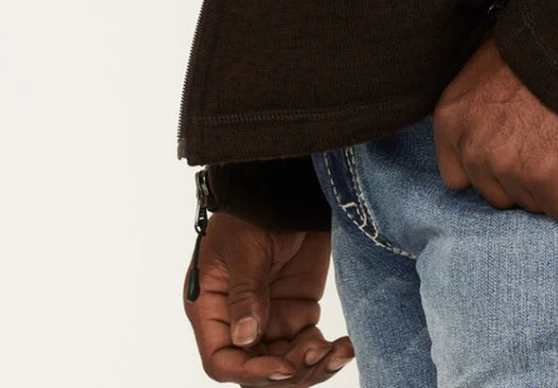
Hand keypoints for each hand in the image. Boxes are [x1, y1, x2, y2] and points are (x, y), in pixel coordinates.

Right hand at [182, 212, 354, 383]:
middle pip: (257, 369)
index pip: (221, 359)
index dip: (250, 371)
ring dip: (312, 366)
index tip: (283, 367)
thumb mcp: (244, 247)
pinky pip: (309, 347)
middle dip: (288, 371)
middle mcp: (238, 322)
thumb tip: (245, 338)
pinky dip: (328, 353)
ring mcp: (269, 319)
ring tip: (337, 351)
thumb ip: (245, 292)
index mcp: (212, 308)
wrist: (287, 187)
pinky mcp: (297, 313)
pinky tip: (345, 347)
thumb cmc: (252, 210)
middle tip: (316, 352)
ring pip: (286, 366)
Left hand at [433, 35, 557, 219]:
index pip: (457, 175)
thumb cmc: (537, 47)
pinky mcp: (548, 185)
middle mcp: (473, 150)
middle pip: (495, 193)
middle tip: (549, 147)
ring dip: (553, 181)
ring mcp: (509, 170)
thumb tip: (493, 127)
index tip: (510, 155)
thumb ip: (477, 108)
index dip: (487, 170)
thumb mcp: (486, 66)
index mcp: (451, 120)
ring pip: (530, 202)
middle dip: (521, 178)